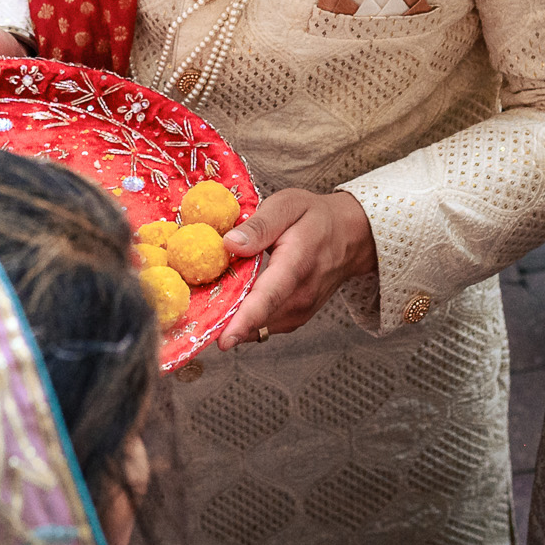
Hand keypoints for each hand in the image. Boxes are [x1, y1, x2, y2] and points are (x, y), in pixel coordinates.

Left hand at [215, 188, 376, 348]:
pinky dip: (245, 320)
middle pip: (258, 319)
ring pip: (259, 326)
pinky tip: (232, 304)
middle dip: (225, 321)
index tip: (224, 339)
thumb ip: (259, 225)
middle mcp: (301, 296)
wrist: (350, 236)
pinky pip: (264, 326)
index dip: (245, 320)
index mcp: (296, 264)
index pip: (269, 297)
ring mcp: (300, 311)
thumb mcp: (288, 205)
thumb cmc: (315, 218)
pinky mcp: (295, 319)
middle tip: (194, 317)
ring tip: (211, 305)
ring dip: (233, 321)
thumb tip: (228, 244)